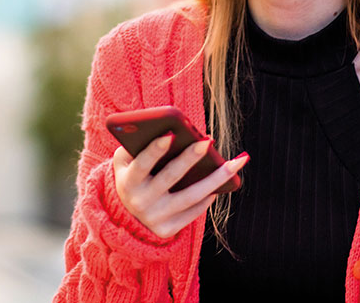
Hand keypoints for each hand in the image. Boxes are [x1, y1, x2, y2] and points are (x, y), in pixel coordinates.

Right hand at [112, 134, 249, 238]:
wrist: (126, 215)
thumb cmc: (132, 175)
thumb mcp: (125, 162)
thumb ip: (137, 144)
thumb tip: (168, 129)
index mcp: (127, 182)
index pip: (142, 165)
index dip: (155, 150)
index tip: (171, 134)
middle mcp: (140, 202)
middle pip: (170, 177)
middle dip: (189, 158)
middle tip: (207, 141)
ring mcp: (155, 218)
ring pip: (191, 196)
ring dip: (215, 179)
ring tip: (235, 163)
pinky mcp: (167, 230)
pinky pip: (194, 211)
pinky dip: (208, 196)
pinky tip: (223, 181)